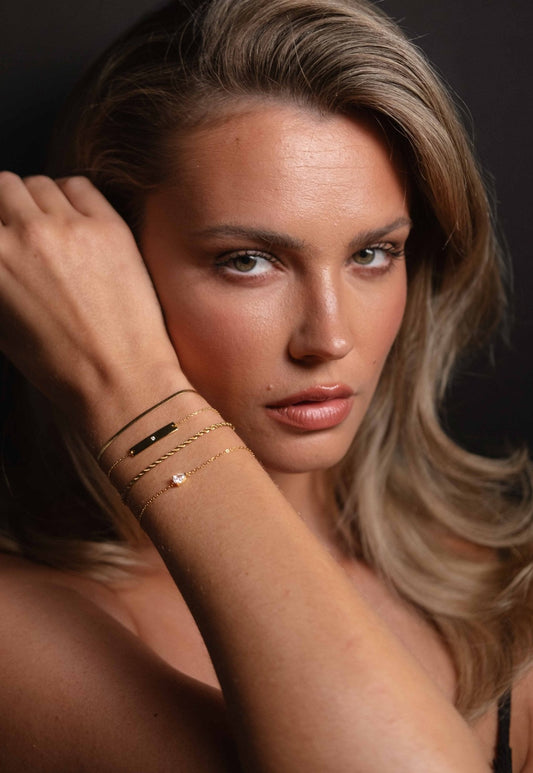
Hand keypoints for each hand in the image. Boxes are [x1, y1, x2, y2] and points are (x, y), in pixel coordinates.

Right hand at [0, 172, 186, 439]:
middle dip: (8, 205)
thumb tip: (2, 251)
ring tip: (51, 229)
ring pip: (39, 183)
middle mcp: (22, 235)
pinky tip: (77, 222)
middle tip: (21, 228)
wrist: (120, 380)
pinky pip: (79, 186)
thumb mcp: (1, 324)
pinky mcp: (109, 226)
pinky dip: (71, 197)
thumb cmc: (58, 364)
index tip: (4, 237)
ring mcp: (67, 227)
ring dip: (39, 200)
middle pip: (3, 186)